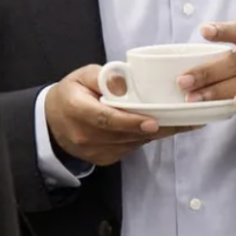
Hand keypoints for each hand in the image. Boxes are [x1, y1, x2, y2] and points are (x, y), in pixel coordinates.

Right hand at [45, 65, 185, 166]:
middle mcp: (84, 135)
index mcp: (77, 110)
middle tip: (184, 119)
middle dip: (156, 128)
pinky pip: (128, 149)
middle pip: (124, 134)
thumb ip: (103, 77)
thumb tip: (125, 83)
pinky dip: (144, 138)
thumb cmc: (71, 94)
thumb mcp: (82, 76)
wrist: (51, 121)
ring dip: (155, 133)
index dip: (130, 122)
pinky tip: (158, 127)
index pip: (106, 119)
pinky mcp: (102, 159)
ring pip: (131, 143)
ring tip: (180, 121)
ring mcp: (93, 151)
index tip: (153, 121)